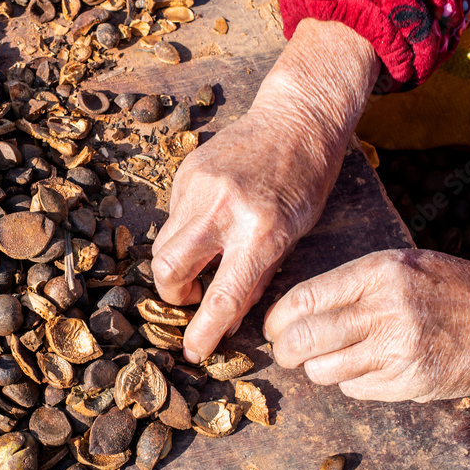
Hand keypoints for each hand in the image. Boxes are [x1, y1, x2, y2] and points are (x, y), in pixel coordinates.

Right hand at [152, 19, 379, 362]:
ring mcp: (200, 187)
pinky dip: (185, 230)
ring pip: (163, 244)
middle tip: (192, 297)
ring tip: (201, 262)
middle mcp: (224, 208)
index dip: (204, 331)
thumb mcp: (294, 232)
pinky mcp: (186, 172)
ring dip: (175, 265)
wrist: (296, 118)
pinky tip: (209, 219)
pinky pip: (173, 216)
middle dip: (172, 294)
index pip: (223, 295)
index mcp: (261, 229)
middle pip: (168, 269)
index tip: (194, 351)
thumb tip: (228, 312)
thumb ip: (257, 271)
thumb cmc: (306, 180)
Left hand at [265, 249, 469, 401]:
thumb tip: (292, 311)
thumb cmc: (442, 289)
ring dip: (316, 369)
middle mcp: (385, 310)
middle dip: (284, 350)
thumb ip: (348, 285)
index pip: (304, 298)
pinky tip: (365, 368)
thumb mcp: (395, 267)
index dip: (276, 318)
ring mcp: (398, 348)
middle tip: (285, 352)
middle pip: (305, 338)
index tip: (271, 327)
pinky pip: (354, 389)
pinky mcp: (410, 381)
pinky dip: (349, 382)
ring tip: (327, 360)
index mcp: (376, 274)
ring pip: (323, 370)